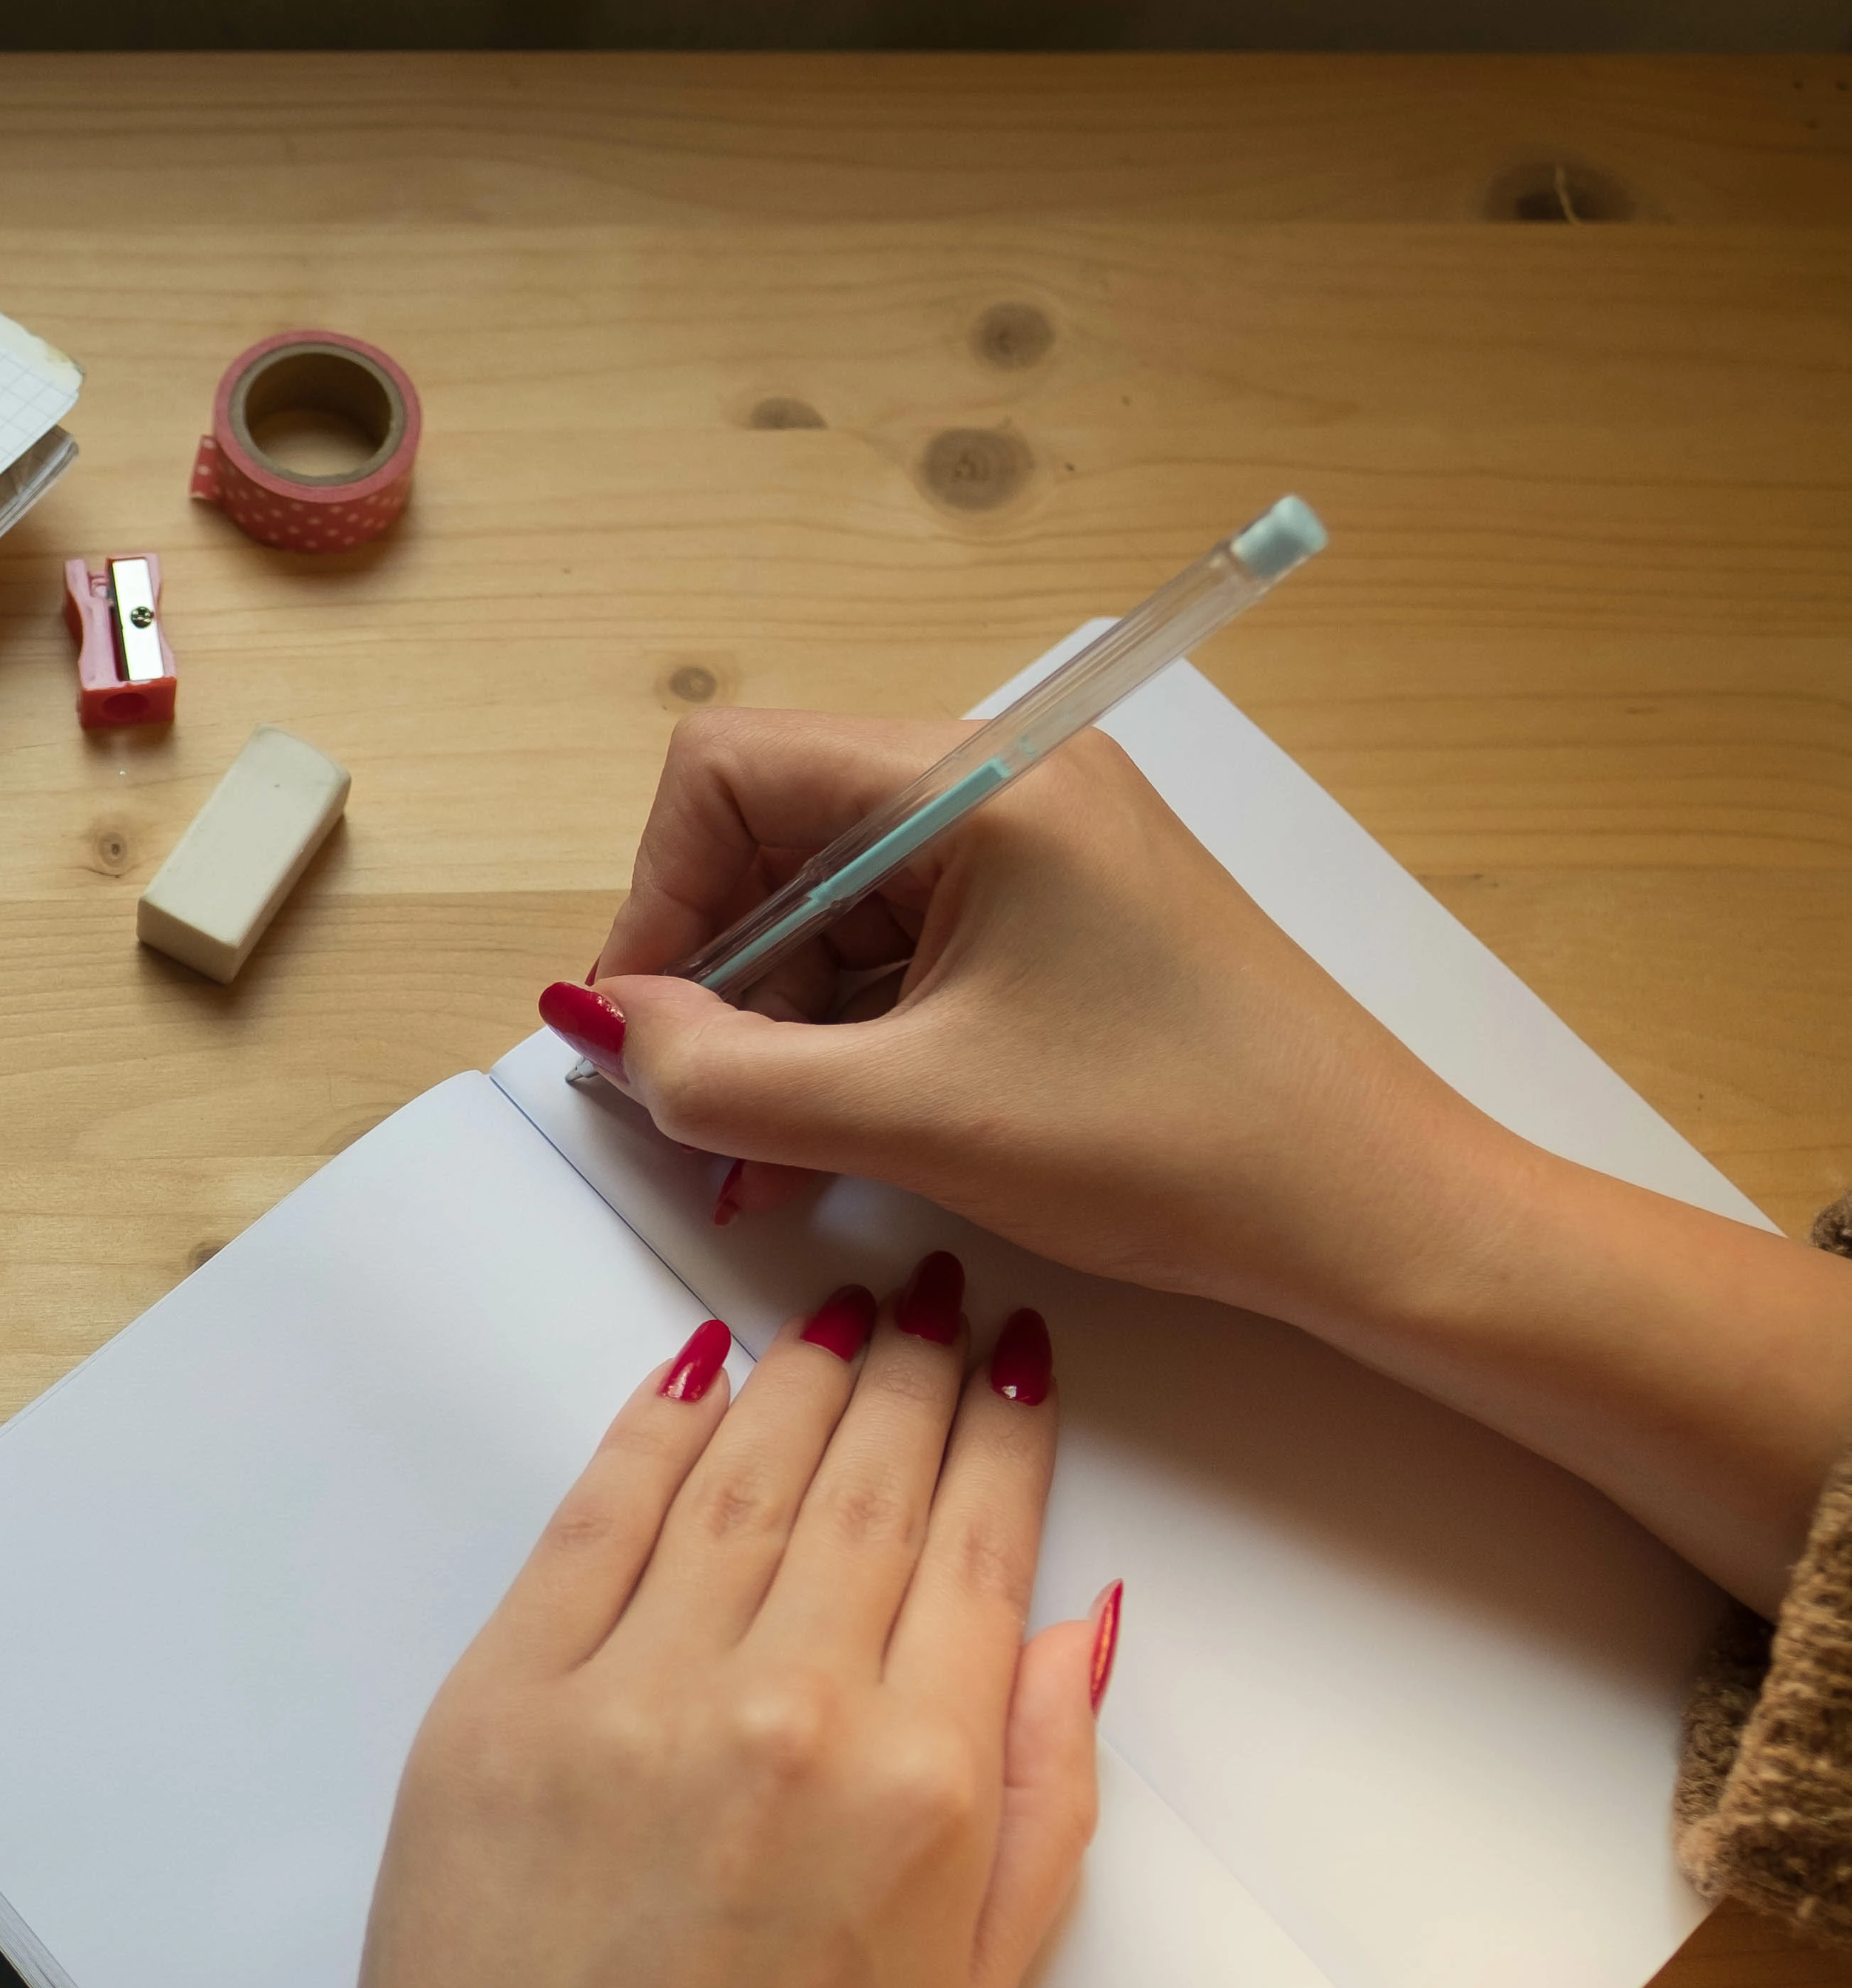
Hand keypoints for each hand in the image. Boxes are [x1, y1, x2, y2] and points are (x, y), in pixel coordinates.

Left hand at [311, 1257, 1110, 1987]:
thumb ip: (1045, 1798)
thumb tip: (1075, 1624)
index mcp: (918, 1784)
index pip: (976, 1550)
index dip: (1001, 1438)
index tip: (1012, 1356)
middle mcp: (783, 1709)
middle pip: (863, 1488)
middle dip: (908, 1373)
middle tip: (930, 1287)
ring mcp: (629, 1692)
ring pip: (737, 1481)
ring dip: (796, 1379)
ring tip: (838, 1308)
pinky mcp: (499, 1697)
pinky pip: (590, 1522)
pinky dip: (645, 1431)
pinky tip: (689, 1370)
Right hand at [549, 706, 1851, 1612]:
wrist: (1385, 1215)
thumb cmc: (1177, 1147)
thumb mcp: (917, 1120)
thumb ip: (727, 1074)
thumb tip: (603, 1030)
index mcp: (981, 784)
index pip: (730, 772)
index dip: (660, 898)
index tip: (647, 1031)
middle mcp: (1008, 787)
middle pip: (774, 838)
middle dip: (714, 980)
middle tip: (690, 1114)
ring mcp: (1040, 853)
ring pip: (832, 908)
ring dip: (775, 1028)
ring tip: (760, 1159)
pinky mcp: (1062, 922)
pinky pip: (902, 953)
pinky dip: (847, 1041)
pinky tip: (829, 1143)